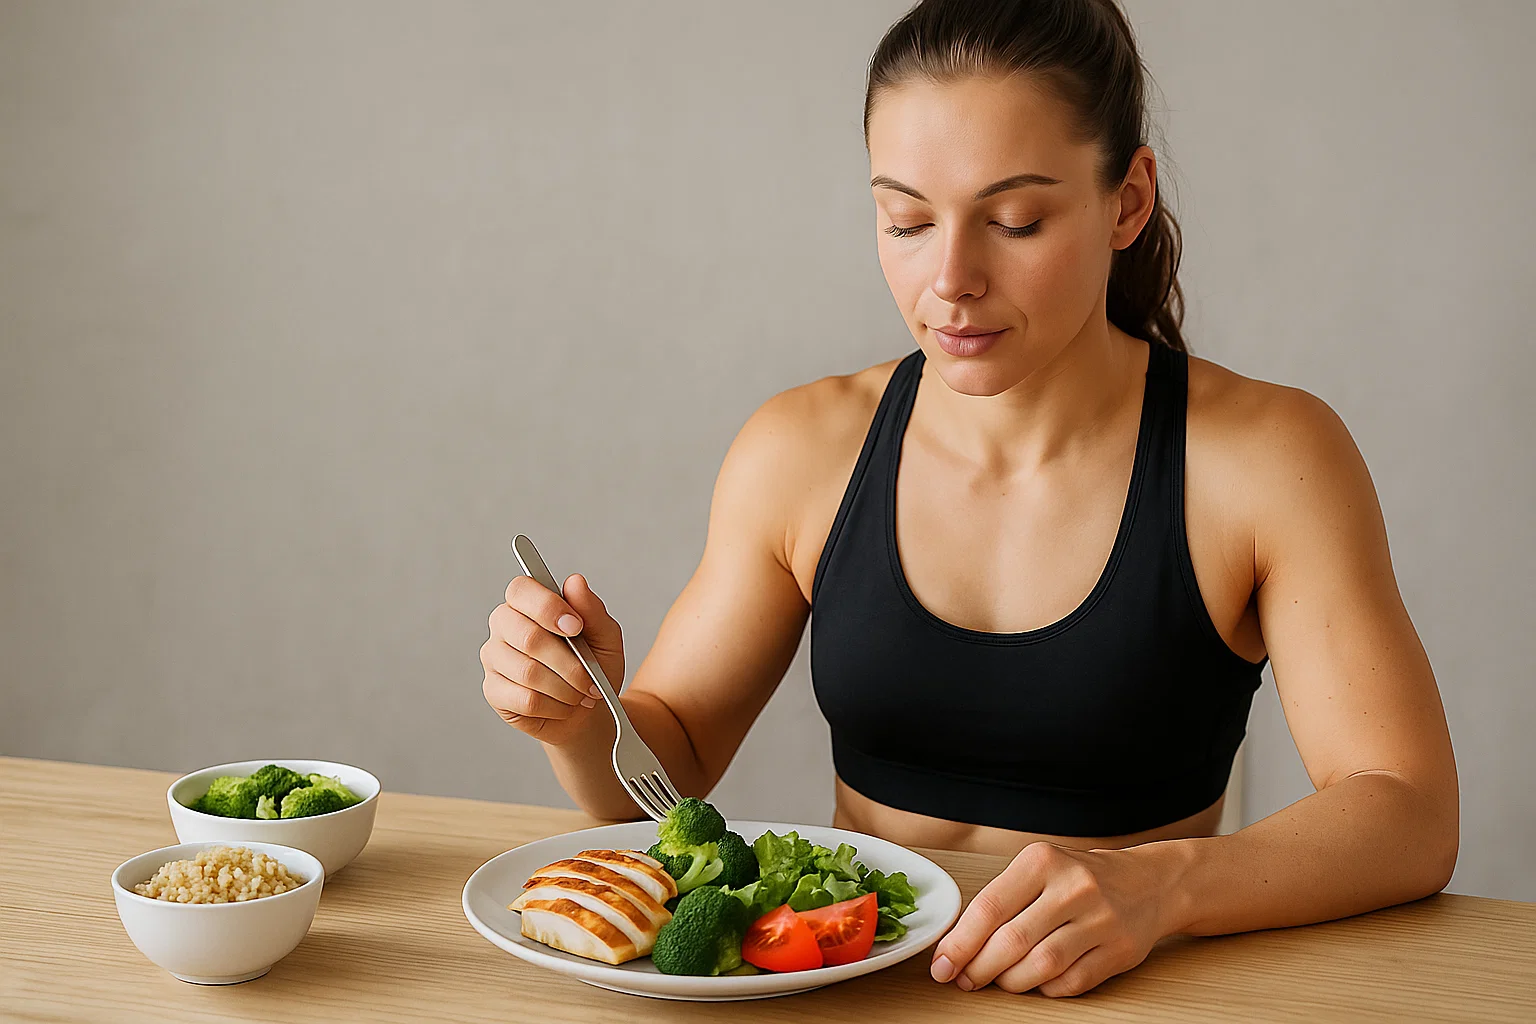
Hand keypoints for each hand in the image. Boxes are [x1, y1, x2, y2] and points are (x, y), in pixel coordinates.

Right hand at [480, 572, 624, 744]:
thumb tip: (575, 582)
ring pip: (528, 672)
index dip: (548, 608)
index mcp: (527, 602)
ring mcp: (494, 657)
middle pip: (527, 636)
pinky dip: (554, 706)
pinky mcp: (493, 690)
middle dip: (568, 663)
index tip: (575, 626)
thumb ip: (592, 610)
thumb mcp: (605, 636)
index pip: (521, 590)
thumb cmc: (593, 667)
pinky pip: (524, 699)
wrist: (589, 709)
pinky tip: (562, 704)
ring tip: (579, 693)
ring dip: (565, 688)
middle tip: (589, 676)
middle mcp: (504, 625)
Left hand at [929, 841, 1170, 996]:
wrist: (1151, 882)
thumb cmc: (1080, 877)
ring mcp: (1101, 919)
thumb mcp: (1040, 870)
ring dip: (1011, 982)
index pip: (989, 908)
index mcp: (1042, 861)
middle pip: (1012, 941)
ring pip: (1041, 966)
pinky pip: (1071, 982)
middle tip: (965, 981)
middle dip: (979, 969)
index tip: (943, 965)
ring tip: (1000, 981)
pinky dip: (1046, 989)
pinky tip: (1037, 982)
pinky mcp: (1121, 950)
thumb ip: (1003, 901)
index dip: (960, 943)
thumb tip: (958, 947)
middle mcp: (1073, 887)